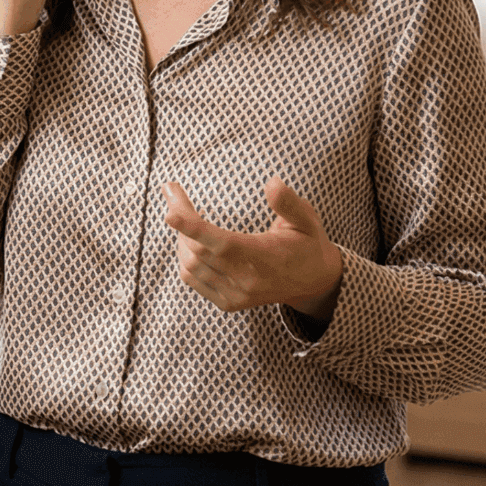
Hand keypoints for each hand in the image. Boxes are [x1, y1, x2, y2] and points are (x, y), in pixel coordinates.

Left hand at [161, 178, 343, 321]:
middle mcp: (248, 280)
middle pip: (198, 250)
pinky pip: (193, 280)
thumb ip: (288, 202)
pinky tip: (192, 242)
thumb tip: (272, 182)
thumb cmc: (307, 243)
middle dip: (181, 220)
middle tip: (175, 194)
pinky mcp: (229, 303)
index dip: (193, 227)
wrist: (314, 282)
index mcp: (265, 257)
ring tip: (186, 218)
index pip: (221, 243)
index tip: (170, 212)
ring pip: (190, 266)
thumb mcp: (306, 219)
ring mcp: (237, 295)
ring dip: (181, 239)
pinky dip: (185, 258)